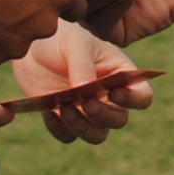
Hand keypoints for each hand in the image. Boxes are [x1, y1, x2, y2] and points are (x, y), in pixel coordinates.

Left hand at [13, 23, 157, 145]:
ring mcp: (86, 111)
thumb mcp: (74, 44)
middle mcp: (108, 98)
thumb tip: (85, 89)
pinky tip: (49, 113)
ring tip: (65, 108)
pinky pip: (68, 136)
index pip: (142, 96)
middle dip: (104, 116)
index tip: (115, 93)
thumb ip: (82, 65)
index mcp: (120, 75)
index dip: (134, 100)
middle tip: (87, 102)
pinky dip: (60, 129)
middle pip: (120, 120)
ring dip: (84, 127)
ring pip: (97, 134)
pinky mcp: (64, 120)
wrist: (32, 48)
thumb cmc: (61, 39)